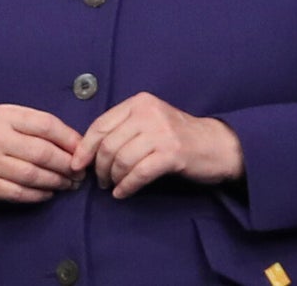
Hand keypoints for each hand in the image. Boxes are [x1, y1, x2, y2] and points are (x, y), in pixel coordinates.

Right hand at [0, 105, 82, 203]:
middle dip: (68, 165)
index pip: (46, 124)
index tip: (83, 151)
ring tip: (68, 184)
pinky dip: (40, 195)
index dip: (70, 139)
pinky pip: (22, 193)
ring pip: (35, 175)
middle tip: (79, 174)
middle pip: (43, 152)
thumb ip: (37, 127)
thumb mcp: (7, 121)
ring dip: (57, 182)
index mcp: (3, 115)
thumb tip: (77, 144)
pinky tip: (48, 193)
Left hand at [71, 92, 243, 198]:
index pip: (100, 125)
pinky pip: (139, 173)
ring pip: (122, 159)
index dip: (85, 147)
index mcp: (138, 103)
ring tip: (112, 186)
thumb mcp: (149, 121)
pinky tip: (123, 193)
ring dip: (113, 177)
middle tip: (100, 180)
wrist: (219, 145)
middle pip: (108, 144)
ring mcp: (161, 133)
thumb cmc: (178, 135)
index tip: (77, 164)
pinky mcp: (172, 154)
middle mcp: (147, 113)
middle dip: (99, 166)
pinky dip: (127, 186)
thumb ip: (123, 128)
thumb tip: (88, 150)